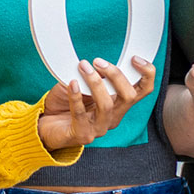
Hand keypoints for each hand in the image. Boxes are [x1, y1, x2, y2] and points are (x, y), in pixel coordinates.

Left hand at [38, 56, 155, 150]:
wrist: (46, 125)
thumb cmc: (66, 103)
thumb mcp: (83, 84)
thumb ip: (94, 75)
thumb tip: (97, 63)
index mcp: (119, 103)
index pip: (143, 90)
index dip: (146, 74)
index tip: (134, 58)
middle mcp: (113, 117)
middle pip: (129, 97)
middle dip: (116, 76)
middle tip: (98, 61)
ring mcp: (99, 128)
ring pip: (106, 105)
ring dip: (95, 83)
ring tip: (83, 67)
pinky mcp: (82, 135)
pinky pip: (81, 115)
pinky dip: (76, 97)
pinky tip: (71, 84)